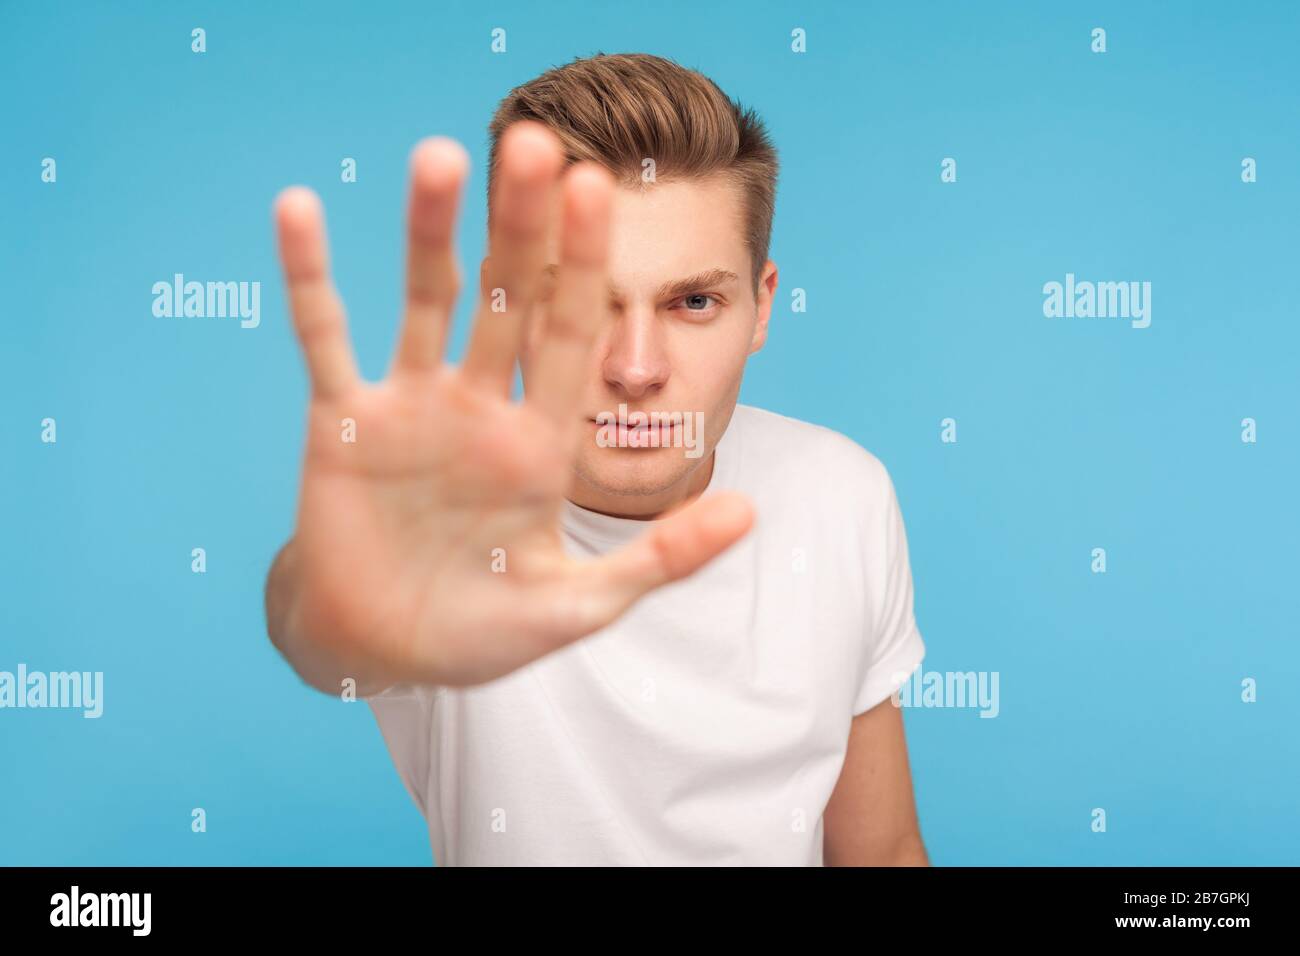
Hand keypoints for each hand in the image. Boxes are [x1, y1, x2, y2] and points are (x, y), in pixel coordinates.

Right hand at [270, 122, 753, 690]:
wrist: (382, 650)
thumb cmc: (480, 632)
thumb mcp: (577, 604)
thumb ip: (661, 557)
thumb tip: (752, 512)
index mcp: (540, 443)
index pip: (570, 335)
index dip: (582, 265)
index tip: (599, 187)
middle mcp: (480, 408)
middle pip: (508, 299)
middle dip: (522, 227)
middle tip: (536, 141)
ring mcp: (411, 408)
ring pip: (426, 302)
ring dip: (430, 230)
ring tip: (439, 155)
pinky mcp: (344, 421)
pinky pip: (324, 337)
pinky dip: (311, 276)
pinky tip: (301, 209)